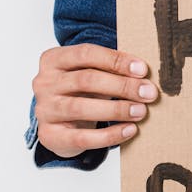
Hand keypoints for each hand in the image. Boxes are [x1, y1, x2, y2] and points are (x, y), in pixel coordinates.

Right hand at [32, 44, 158, 157]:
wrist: (60, 122)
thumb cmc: (81, 91)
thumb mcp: (92, 73)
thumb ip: (111, 69)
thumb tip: (144, 74)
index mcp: (53, 59)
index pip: (86, 53)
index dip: (116, 60)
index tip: (142, 70)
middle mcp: (44, 83)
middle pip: (86, 80)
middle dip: (121, 86)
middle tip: (148, 92)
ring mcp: (44, 110)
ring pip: (81, 108)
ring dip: (116, 109)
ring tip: (140, 111)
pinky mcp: (50, 135)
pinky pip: (82, 137)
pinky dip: (109, 134)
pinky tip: (129, 130)